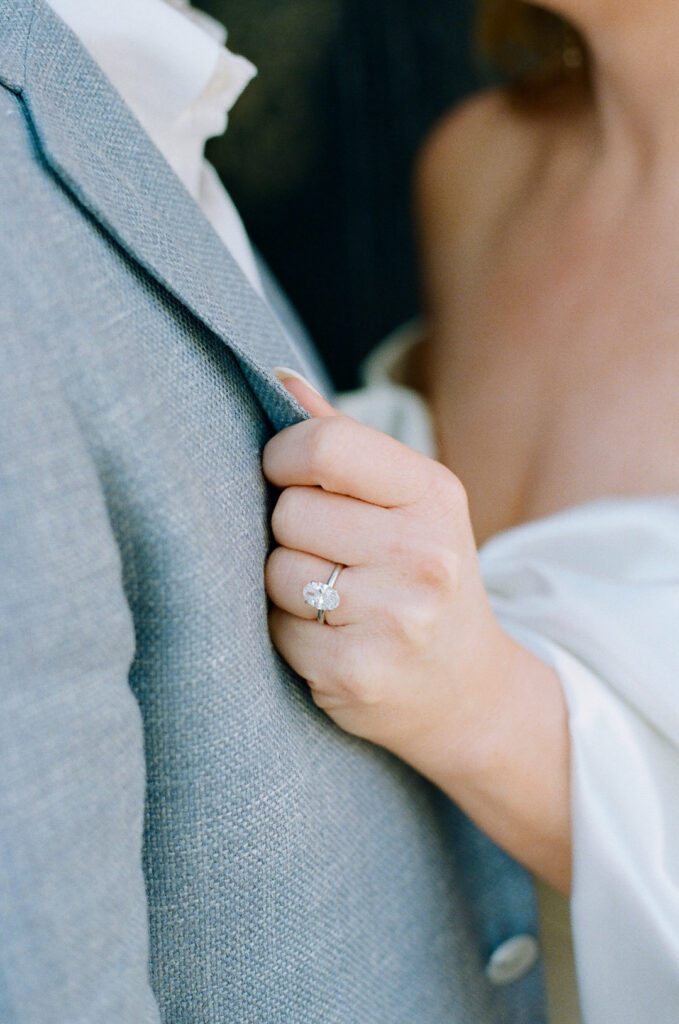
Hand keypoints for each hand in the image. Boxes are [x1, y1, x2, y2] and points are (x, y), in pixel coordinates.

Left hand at [263, 372, 509, 768]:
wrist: (465, 688)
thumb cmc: (423, 577)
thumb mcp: (408, 502)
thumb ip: (342, 441)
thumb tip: (277, 379)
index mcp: (434, 494)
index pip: (325, 446)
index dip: (283, 456)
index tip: (285, 474)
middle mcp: (422, 554)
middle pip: (289, 511)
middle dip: (290, 530)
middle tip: (329, 552)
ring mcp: (393, 618)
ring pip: (275, 571)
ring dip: (286, 584)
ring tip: (333, 597)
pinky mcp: (356, 671)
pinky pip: (277, 628)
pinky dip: (290, 632)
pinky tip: (331, 636)